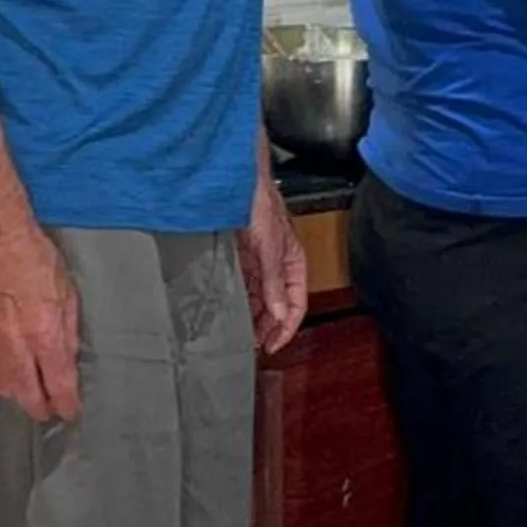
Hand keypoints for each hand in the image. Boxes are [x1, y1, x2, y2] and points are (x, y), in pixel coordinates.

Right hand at [0, 208, 80, 423]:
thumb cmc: (33, 258)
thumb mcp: (67, 293)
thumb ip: (68, 331)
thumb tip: (68, 359)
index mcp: (44, 333)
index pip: (58, 385)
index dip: (66, 404)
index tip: (71, 410)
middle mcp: (16, 344)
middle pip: (27, 395)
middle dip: (41, 408)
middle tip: (50, 410)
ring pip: (4, 386)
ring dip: (19, 394)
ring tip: (30, 394)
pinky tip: (5, 373)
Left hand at [239, 174, 307, 354]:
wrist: (238, 180)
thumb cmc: (261, 202)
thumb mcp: (269, 246)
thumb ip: (273, 280)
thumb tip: (278, 312)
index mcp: (293, 262)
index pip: (296, 304)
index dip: (286, 327)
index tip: (272, 345)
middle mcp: (277, 264)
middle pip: (276, 304)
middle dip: (268, 326)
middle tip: (255, 346)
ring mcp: (259, 261)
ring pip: (259, 297)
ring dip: (253, 316)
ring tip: (242, 335)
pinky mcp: (241, 256)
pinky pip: (243, 285)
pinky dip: (240, 300)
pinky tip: (231, 312)